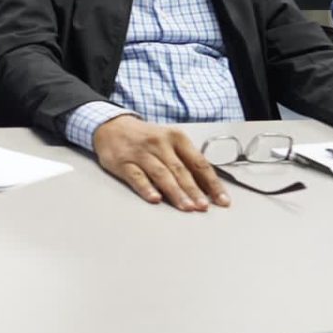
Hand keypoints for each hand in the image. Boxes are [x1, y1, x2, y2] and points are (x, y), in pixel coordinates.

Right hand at [93, 115, 229, 210]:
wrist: (112, 126)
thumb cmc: (145, 138)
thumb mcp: (168, 141)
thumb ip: (185, 161)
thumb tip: (206, 188)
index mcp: (176, 138)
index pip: (199, 163)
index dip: (212, 183)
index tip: (221, 199)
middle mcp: (160, 144)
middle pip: (181, 170)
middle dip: (194, 190)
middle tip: (203, 206)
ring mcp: (141, 153)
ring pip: (161, 174)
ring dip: (176, 192)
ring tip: (186, 207)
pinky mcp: (123, 162)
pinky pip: (137, 176)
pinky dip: (146, 188)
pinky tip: (155, 198)